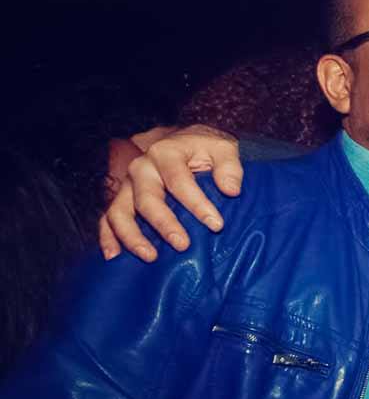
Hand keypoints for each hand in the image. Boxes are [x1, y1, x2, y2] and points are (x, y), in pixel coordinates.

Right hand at [98, 123, 242, 261]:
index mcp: (165, 153)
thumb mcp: (223, 149)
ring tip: (150, 256)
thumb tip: (231, 190)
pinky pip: (107, 219)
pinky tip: (113, 256)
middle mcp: (141, 168)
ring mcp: (127, 185)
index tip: (216, 225)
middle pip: (147, 199)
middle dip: (164, 224)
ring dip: (132, 236)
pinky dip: (107, 237)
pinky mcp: (121, 199)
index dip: (197, 204)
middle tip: (183, 245)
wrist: (186, 143)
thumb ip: (229, 167)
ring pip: (119, 211)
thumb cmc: (205, 148)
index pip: (179, 181)